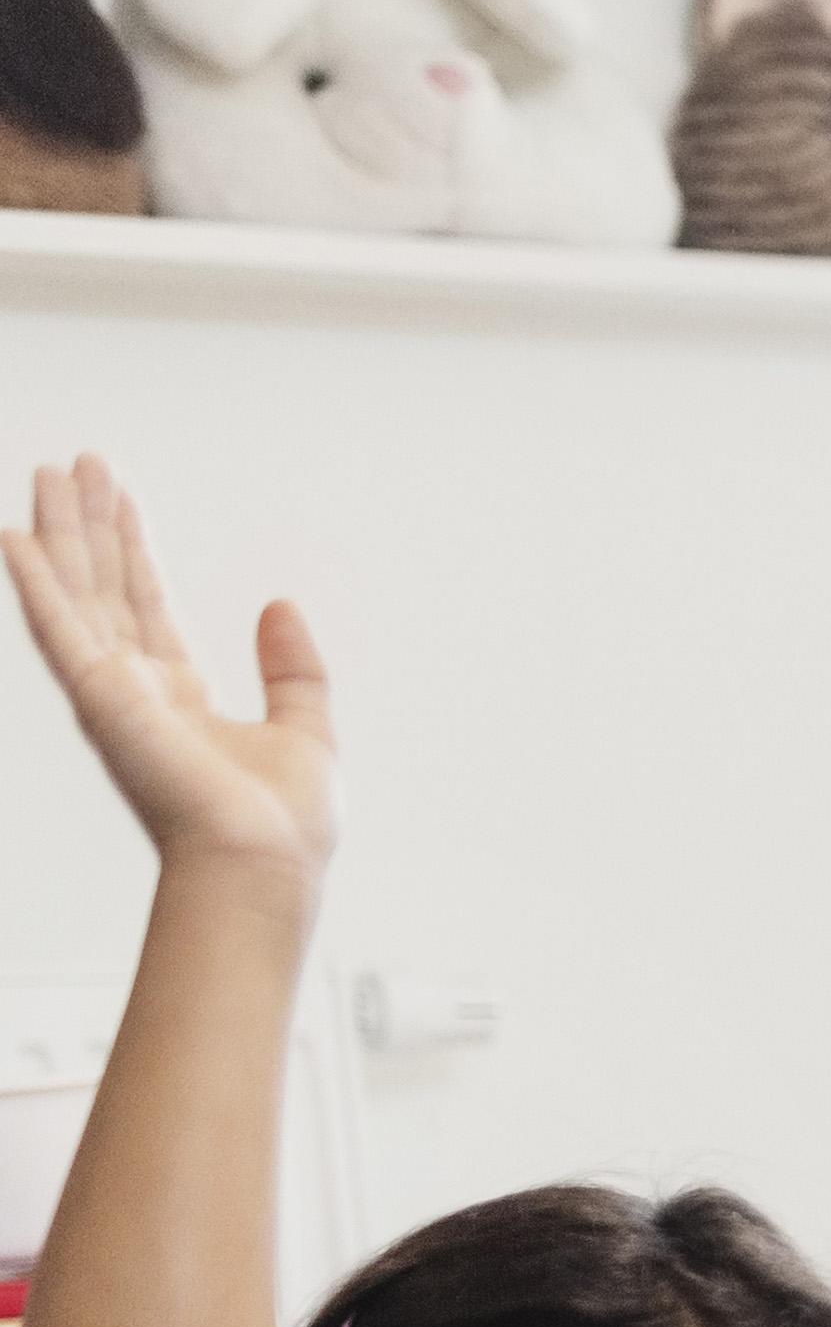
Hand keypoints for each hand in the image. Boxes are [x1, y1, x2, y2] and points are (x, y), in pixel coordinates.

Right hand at [3, 456, 335, 880]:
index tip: (121, 498)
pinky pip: (58, 627)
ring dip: (62, 532)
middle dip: (91, 524)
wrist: (261, 864)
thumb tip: (279, 604)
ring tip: (52, 470)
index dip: (133, 550)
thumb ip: (293, 668)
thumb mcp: (306, 728)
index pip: (147, 606)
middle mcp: (136, 690)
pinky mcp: (99, 698)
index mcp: (180, 698)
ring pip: (78, 592)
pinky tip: (14, 536)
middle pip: (104, 587)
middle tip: (79, 462)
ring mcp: (111, 692)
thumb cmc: (283, 826)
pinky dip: (35, 582)